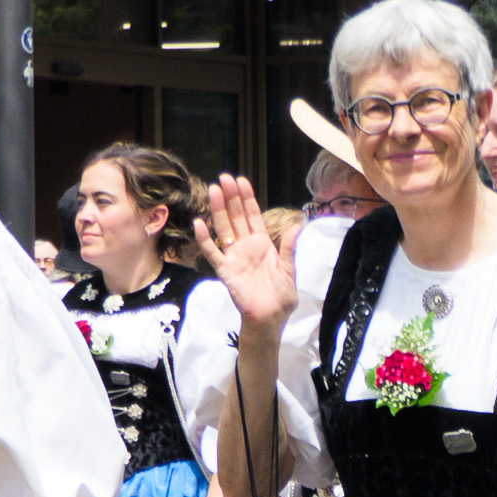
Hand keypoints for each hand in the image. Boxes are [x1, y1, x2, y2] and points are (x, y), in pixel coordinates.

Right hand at [200, 176, 298, 331]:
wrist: (270, 318)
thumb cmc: (280, 297)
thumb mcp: (289, 269)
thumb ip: (289, 247)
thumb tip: (298, 225)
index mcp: (262, 244)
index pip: (252, 216)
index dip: (247, 198)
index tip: (241, 181)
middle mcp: (245, 247)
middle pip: (236, 217)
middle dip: (230, 197)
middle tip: (224, 177)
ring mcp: (233, 257)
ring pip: (223, 228)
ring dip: (218, 210)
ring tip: (214, 190)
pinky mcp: (225, 270)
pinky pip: (212, 253)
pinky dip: (205, 239)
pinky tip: (199, 223)